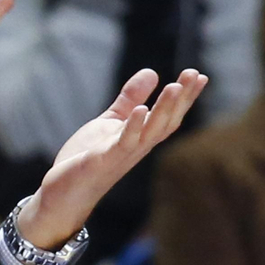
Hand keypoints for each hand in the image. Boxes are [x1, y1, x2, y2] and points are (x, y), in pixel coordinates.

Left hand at [15, 68, 207, 248]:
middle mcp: (138, 146)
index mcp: (142, 137)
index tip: (199, 74)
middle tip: (194, 74)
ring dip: (164, 109)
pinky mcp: (104, 160)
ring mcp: (123, 154)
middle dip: (181, 99)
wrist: (65, 192)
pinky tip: (141, 110)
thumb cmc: (89, 157)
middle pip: (166, 121)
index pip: (169, 115)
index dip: (185, 97)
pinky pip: (123, 143)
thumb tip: (153, 72)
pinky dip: (134, 127)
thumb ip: (131, 98)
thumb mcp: (111, 122)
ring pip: (151, 131)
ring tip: (174, 86)